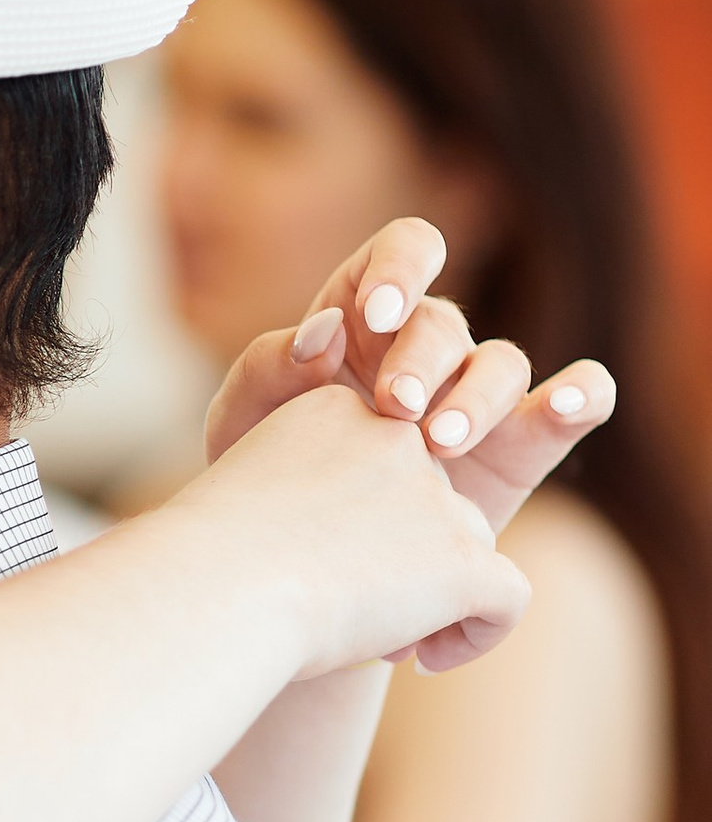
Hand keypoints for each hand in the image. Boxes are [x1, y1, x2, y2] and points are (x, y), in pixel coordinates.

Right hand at [187, 378, 529, 681]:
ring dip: (435, 598)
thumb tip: (324, 549)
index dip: (366, 520)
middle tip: (349, 610)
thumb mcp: (243, 504)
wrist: (217, 589)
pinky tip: (427, 660)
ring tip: (381, 641)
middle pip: (430, 503)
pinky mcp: (463, 558)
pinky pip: (508, 597)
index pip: (383, 461)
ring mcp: (436, 497)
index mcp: (335, 414)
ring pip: (471, 548)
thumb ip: (294, 503)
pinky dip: (479, 634)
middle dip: (405, 559)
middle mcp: (395, 440)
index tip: (319, 564)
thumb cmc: (205, 566)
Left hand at [205, 215, 611, 673]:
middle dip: (422, 360)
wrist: (294, 570)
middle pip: (446, 323)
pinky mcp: (521, 447)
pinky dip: (580, 394)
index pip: (405, 251)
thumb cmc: (264, 481)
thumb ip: (268, 368)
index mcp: (365, 320)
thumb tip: (323, 330)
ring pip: (503, 364)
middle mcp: (429, 349)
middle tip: (395, 407)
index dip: (401, 268)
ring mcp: (479, 396)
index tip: (377, 312)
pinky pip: (577, 400)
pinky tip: (561, 404)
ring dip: (475, 396)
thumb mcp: (240, 425)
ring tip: (438, 443)